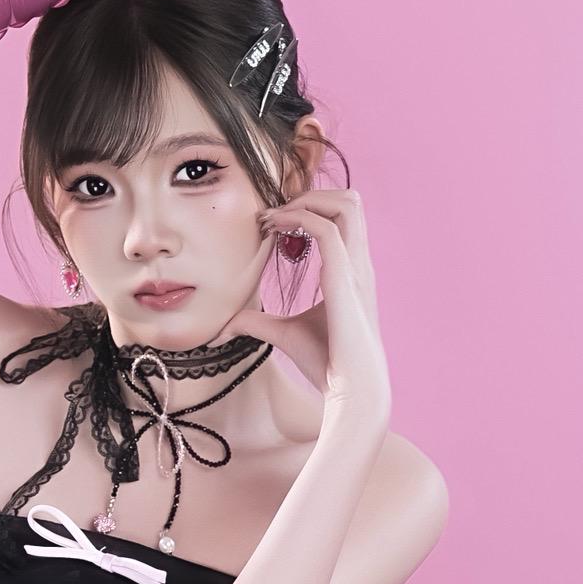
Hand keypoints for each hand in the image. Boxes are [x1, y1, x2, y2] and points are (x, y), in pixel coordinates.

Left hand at [254, 184, 389, 422]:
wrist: (351, 390)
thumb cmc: (327, 364)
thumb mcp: (284, 333)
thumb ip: (258, 323)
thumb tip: (223, 328)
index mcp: (352, 270)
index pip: (343, 216)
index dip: (309, 207)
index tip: (272, 222)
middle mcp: (359, 263)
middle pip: (351, 200)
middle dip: (312, 194)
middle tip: (276, 212)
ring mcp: (356, 268)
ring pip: (347, 204)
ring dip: (308, 200)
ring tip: (276, 217)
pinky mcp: (345, 279)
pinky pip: (327, 230)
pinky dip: (300, 219)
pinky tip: (276, 229)